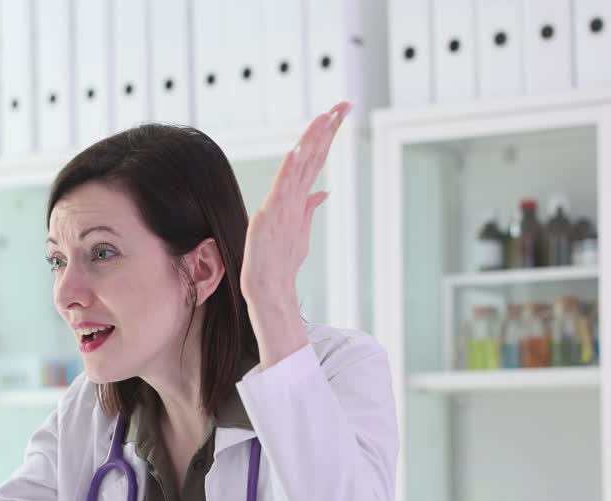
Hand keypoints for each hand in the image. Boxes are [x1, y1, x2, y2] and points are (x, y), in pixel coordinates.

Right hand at [240, 101, 349, 365]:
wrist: (267, 287)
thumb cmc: (278, 262)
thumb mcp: (300, 231)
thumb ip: (308, 208)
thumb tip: (323, 191)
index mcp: (295, 196)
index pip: (314, 157)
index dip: (327, 134)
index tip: (341, 111)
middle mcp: (287, 194)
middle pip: (309, 154)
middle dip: (326, 128)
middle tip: (342, 104)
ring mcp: (279, 204)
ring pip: (298, 165)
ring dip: (311, 140)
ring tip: (325, 117)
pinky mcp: (270, 216)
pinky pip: (282, 189)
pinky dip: (290, 169)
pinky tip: (297, 151)